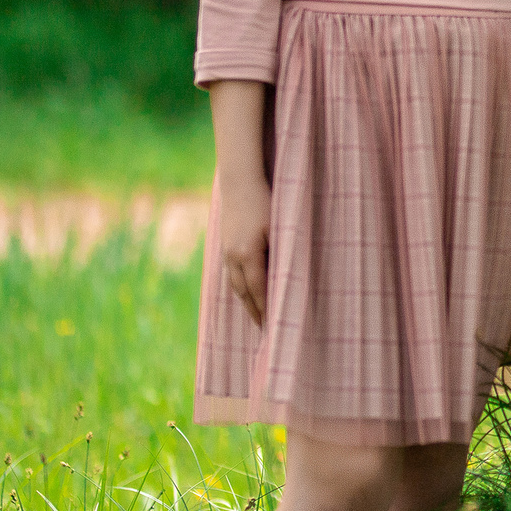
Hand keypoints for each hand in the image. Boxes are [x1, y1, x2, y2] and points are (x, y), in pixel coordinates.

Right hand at [219, 166, 272, 325]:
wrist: (238, 181)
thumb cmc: (265, 202)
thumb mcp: (278, 228)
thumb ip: (279, 254)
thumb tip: (285, 280)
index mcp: (247, 255)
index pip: (258, 290)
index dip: (265, 309)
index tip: (273, 326)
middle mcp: (232, 257)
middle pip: (244, 292)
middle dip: (255, 311)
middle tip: (266, 330)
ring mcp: (226, 251)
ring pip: (235, 284)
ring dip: (246, 301)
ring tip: (257, 314)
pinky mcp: (225, 245)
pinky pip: (231, 273)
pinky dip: (240, 286)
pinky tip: (246, 290)